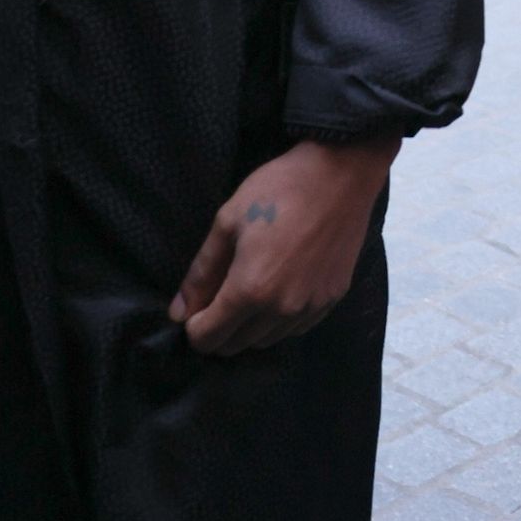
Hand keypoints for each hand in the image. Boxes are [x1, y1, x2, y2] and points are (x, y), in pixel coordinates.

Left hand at [170, 138, 397, 356]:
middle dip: (218, 330)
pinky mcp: (332, 299)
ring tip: (249, 292)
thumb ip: (201, 273)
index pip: (209, 338)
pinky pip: (296, 328)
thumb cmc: (279, 190)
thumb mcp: (227, 222)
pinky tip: (278, 291)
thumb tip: (179, 312)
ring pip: (267, 340)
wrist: (341, 174)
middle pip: (236, 345)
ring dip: (249, 327)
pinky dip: (279, 321)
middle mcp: (282, 309)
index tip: (195, 307)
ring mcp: (311, 307)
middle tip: (217, 299)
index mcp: (250, 289)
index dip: (194, 328)